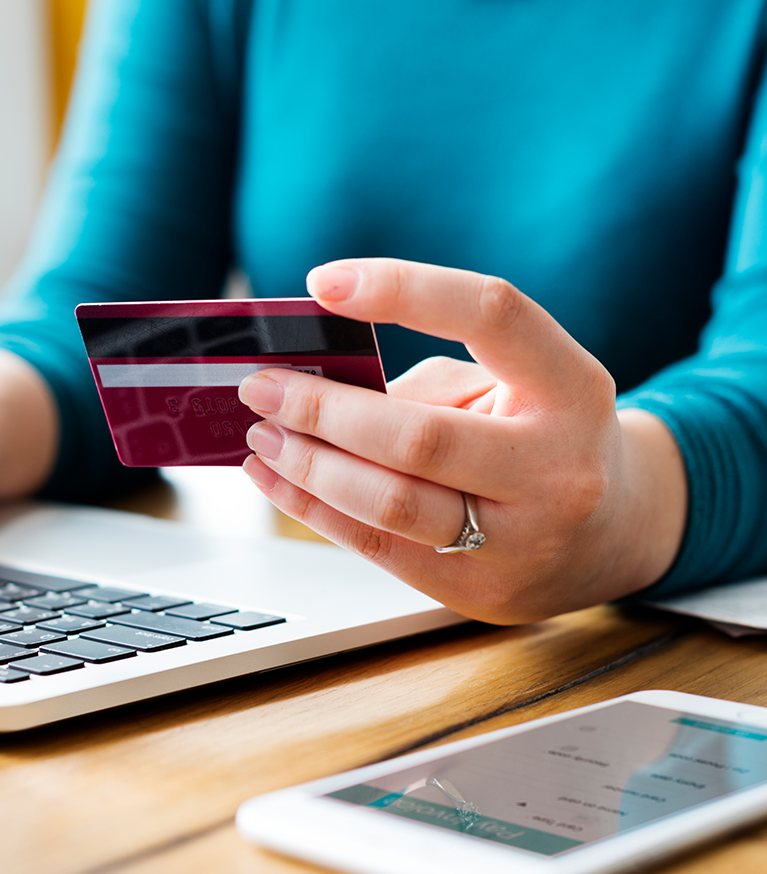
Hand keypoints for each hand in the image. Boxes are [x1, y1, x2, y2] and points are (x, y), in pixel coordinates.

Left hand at [238, 259, 686, 623]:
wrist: (611, 534)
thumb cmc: (544, 437)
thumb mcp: (510, 386)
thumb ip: (425, 381)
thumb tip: (316, 385)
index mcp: (572, 388)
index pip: (492, 314)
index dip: (405, 290)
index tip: (325, 283)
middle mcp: (557, 467)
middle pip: (419, 436)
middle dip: (321, 409)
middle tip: (261, 387)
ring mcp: (521, 540)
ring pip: (389, 503)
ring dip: (307, 466)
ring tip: (261, 436)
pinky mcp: (479, 590)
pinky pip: (378, 546)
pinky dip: (314, 510)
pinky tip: (278, 480)